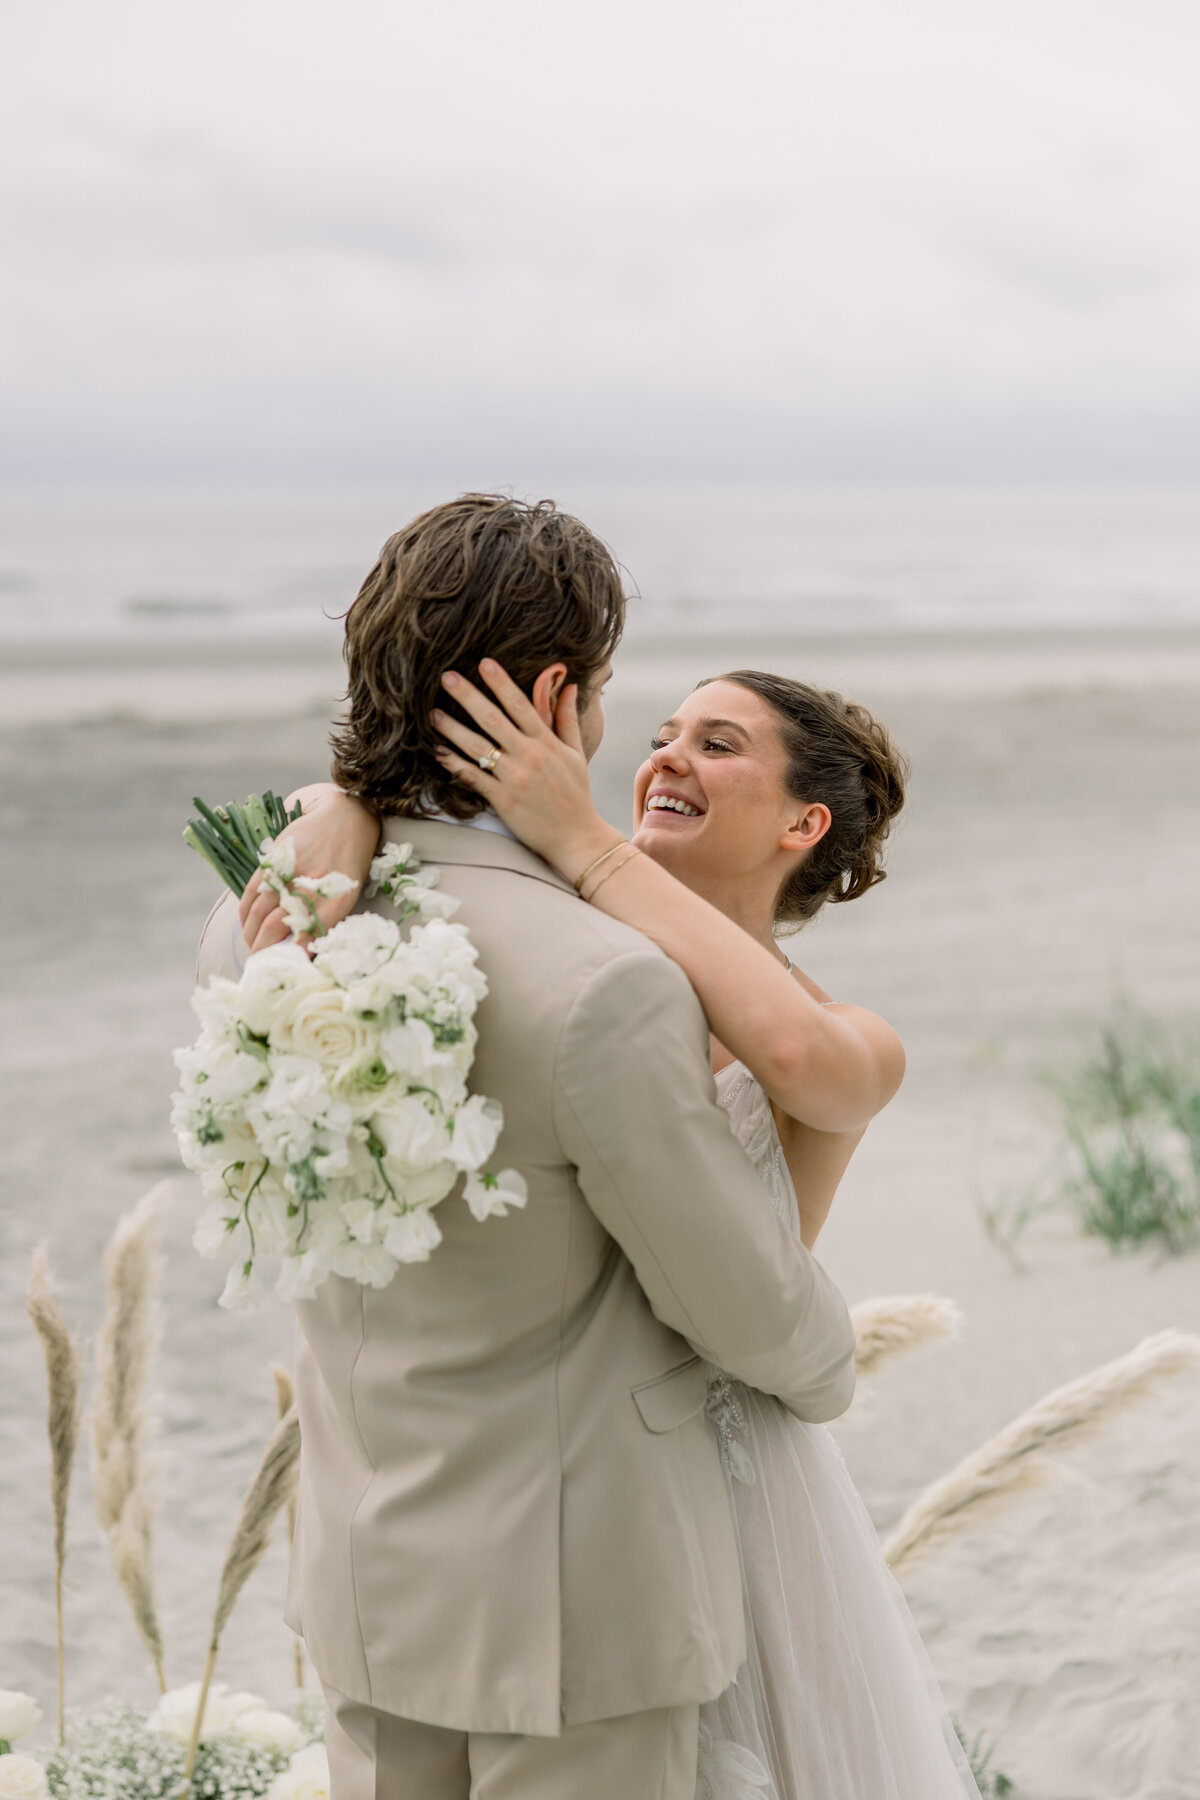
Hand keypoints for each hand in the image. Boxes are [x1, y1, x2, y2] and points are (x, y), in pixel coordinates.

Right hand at [238, 783, 380, 952]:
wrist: (345, 817)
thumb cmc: (350, 863)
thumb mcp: (348, 894)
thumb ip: (327, 920)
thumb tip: (306, 951)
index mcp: (336, 902)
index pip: (305, 939)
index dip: (290, 958)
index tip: (282, 969)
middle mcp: (310, 889)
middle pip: (275, 929)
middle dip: (263, 952)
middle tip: (260, 964)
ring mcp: (288, 873)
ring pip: (258, 913)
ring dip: (251, 935)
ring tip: (253, 948)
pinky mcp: (273, 861)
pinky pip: (251, 892)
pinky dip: (245, 912)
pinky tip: (246, 924)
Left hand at [433, 660, 620, 882]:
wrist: (576, 837)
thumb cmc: (576, 793)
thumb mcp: (576, 753)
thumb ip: (568, 718)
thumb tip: (572, 685)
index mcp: (546, 742)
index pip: (521, 705)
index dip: (501, 682)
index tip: (484, 662)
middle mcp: (529, 756)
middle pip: (493, 719)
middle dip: (468, 695)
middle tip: (446, 676)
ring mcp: (514, 778)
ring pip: (477, 747)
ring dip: (452, 728)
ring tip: (433, 713)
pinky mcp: (502, 800)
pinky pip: (473, 777)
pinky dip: (454, 764)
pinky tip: (437, 751)